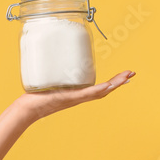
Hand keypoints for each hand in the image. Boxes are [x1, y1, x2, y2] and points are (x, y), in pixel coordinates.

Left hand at [17, 70, 135, 120]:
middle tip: (131, 73)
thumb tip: (51, 51)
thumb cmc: (36, 95)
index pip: (101, 87)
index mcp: (78, 93)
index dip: (114, 81)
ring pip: (99, 92)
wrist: (27, 108)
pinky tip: (107, 86)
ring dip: (114, 85)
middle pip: (105, 90)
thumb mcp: (49, 79)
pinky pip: (86, 95)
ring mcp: (76, 98)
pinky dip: (98, 91)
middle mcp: (80, 97)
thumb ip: (53, 68)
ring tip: (125, 78)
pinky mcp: (68, 98)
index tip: (125, 74)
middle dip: (119, 81)